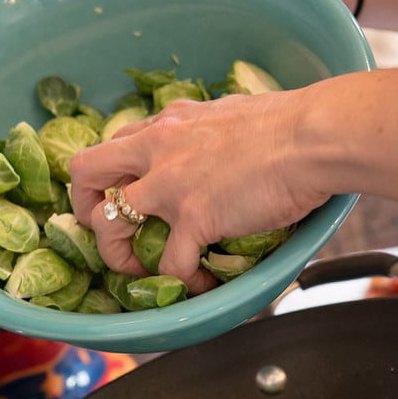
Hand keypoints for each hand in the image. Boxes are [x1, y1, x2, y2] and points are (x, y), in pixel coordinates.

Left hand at [70, 89, 330, 293]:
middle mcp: (157, 148)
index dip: (111, 174)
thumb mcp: (233, 114)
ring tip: (145, 271)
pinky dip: (181, 282)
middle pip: (85, 172)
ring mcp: (169, 184)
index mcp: (169, 122)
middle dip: (85, 207)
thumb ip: (212, 132)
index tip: (123, 196)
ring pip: (107, 224)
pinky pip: (170, 264)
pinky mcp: (193, 218)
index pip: (117, 143)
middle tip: (107, 233)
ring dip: (119, 256)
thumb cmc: (291, 124)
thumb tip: (225, 146)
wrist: (312, 137)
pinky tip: (200, 284)